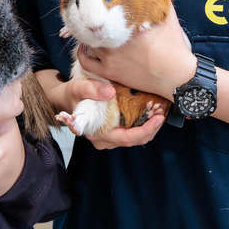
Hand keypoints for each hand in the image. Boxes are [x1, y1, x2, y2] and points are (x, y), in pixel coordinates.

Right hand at [38, 70, 165, 149]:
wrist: (65, 100)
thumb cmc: (71, 96)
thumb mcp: (78, 89)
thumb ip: (91, 90)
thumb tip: (109, 92)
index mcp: (99, 134)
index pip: (127, 138)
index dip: (145, 130)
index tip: (158, 118)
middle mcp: (107, 140)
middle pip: (137, 139)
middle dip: (153, 126)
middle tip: (163, 109)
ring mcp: (112, 137)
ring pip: (138, 137)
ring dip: (151, 125)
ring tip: (161, 108)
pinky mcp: (116, 130)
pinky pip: (135, 130)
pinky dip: (146, 121)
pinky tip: (153, 109)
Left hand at [78, 5, 195, 97]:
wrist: (176, 75)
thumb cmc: (174, 45)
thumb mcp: (169, 16)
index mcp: (127, 23)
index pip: (105, 8)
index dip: (100, 3)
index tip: (100, 0)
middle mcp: (115, 38)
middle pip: (93, 24)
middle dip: (92, 18)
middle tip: (92, 13)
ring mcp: (110, 55)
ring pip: (87, 40)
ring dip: (87, 34)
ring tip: (90, 29)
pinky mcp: (109, 71)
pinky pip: (86, 61)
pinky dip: (82, 53)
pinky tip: (85, 47)